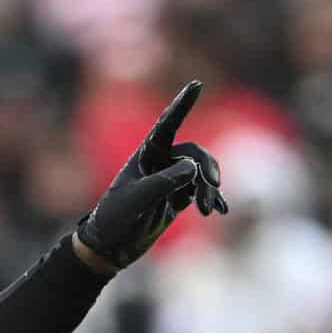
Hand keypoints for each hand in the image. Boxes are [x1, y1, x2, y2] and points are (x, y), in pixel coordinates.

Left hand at [74, 81, 227, 272]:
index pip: (166, 125)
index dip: (182, 104)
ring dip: (209, 190)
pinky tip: (222, 210)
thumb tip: (193, 167)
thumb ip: (165, 182)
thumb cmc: (115, 219)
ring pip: (201, 174)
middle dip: (207, 169)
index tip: (197, 84)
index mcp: (145, 155)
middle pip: (195, 154)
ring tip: (207, 210)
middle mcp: (160, 162)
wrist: (110, 248)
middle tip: (212, 188)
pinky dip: (213, 199)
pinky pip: (202, 191)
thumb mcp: (138, 200)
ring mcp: (170, 179)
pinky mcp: (177, 197)